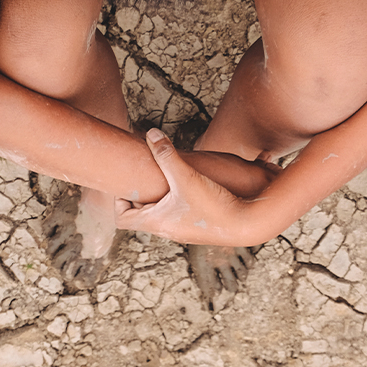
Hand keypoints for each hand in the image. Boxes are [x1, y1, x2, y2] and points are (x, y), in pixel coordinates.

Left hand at [115, 129, 268, 245]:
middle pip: (139, 216)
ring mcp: (182, 232)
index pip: (122, 219)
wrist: (247, 225)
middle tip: (145, 176)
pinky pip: (177, 216)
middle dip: (140, 196)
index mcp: (156, 222)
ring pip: (160, 215)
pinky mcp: (198, 228)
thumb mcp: (187, 175)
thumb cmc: (214, 204)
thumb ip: (167, 154)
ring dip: (159, 198)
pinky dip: (176, 202)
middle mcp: (166, 231)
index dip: (119, 201)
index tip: (129, 184)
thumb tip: (150, 133)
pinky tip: (188, 186)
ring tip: (166, 179)